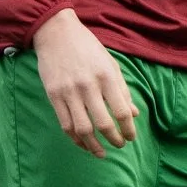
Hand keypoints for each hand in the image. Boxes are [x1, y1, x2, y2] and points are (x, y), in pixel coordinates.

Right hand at [31, 9, 137, 156]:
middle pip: (103, 123)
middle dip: (114, 140)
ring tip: (101, 153)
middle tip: (119, 145)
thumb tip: (133, 114)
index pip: (121, 111)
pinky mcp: (53, 95)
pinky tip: (83, 143)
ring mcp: (69, 92)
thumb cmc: (87, 48)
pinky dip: (75, 138)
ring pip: (82, 129)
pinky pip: (65, 124)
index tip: (131, 137)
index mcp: (106, 76)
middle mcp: (88, 86)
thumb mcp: (110, 64)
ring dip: (93, 146)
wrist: (56, 33)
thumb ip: (122, 90)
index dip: (128, 129)